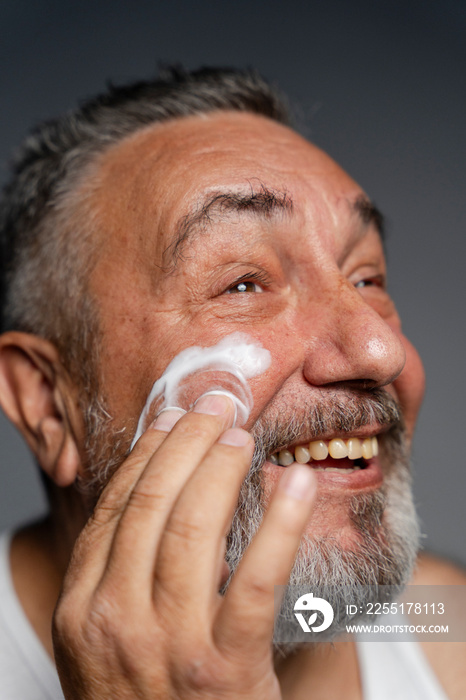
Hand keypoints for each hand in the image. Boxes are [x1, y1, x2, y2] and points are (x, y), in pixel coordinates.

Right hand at [52, 394, 316, 698]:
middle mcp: (113, 621)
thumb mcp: (107, 642)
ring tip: (243, 433)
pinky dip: (280, 526)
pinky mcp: (223, 672)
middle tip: (217, 404)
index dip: (150, 451)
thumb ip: (118, 574)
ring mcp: (166, 648)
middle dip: (187, 442)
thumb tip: (156, 488)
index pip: (116, 506)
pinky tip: (296, 486)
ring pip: (193, 528)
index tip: (176, 415)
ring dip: (222, 468)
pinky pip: (253, 582)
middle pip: (152, 504)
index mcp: (80, 607)